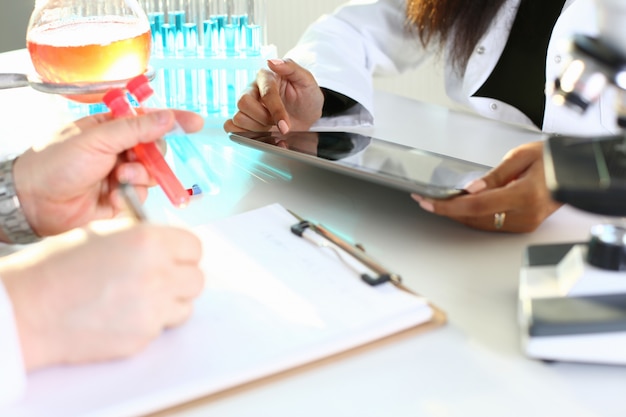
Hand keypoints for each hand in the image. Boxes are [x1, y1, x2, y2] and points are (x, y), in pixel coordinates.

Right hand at [0, 223, 203, 370]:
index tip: (174, 256)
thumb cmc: (57, 268)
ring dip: (170, 301)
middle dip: (180, 277)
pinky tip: (123, 313)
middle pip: (196, 278)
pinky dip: (150, 321)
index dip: (182, 252)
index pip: (194, 247)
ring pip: (185, 305)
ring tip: (139, 297)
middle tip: (159, 277)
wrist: (30, 309)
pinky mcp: (144, 336)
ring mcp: (153, 308)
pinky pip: (162, 326)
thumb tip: (165, 244)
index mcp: (150, 241)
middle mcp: (158, 274)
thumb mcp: (104, 234)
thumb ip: (142, 237)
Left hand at [12, 109, 203, 236]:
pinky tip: (112, 196)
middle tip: (137, 160)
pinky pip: (141, 196)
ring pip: (151, 175)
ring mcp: (118, 175)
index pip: (148, 120)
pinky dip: (130, 196)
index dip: (172, 120)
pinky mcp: (119, 199)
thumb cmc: (54, 163)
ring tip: (118, 180)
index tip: (194, 123)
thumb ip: (136, 129)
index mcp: (110, 128)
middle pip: (156, 150)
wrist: (35, 202)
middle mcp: (117, 150)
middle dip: (152, 157)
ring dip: (139, 177)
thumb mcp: (97, 139)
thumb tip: (167, 117)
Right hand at [224, 58, 323, 133]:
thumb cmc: (306, 96)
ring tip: (271, 127)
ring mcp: (247, 105)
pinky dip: (243, 133)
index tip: (285, 126)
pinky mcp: (245, 119)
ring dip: (257, 128)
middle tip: (278, 123)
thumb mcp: (307, 80)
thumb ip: (291, 67)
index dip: (276, 111)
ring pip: (238, 117)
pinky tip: (258, 133)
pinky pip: (232, 126)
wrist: (308, 115)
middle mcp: (253, 89)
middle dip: (263, 118)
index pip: (265, 93)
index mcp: (266, 77)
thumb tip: (272, 61)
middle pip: (243, 103)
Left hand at [411, 141, 561, 232]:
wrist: (577, 169)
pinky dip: (473, 216)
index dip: (449, 206)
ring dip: (458, 214)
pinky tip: (461, 207)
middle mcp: (525, 215)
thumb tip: (471, 189)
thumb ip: (493, 176)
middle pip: (475, 218)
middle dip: (448, 210)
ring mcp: (525, 223)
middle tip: (427, 200)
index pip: (476, 206)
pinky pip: (491, 223)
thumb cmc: (553, 158)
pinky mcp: (525, 225)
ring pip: (481, 224)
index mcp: (524, 196)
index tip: (428, 202)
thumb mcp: (520, 157)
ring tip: (439, 202)